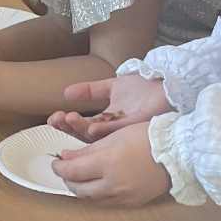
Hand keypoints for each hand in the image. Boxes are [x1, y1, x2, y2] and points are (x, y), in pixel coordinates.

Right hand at [47, 71, 168, 142]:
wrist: (166, 83)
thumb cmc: (144, 87)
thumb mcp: (111, 87)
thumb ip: (90, 91)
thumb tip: (65, 93)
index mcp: (106, 121)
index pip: (81, 126)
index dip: (66, 124)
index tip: (53, 118)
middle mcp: (113, 130)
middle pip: (85, 134)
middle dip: (69, 128)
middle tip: (57, 119)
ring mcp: (123, 130)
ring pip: (97, 136)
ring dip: (81, 128)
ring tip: (69, 118)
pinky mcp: (135, 127)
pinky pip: (117, 132)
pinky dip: (103, 130)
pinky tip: (91, 126)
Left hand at [52, 121, 169, 204]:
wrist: (179, 154)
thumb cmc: (148, 137)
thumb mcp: (115, 137)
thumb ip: (87, 149)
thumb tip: (65, 156)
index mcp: (107, 164)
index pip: (72, 172)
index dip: (59, 168)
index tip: (55, 162)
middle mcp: (112, 184)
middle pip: (78, 189)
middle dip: (67, 180)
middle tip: (65, 170)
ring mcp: (123, 197)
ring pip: (91, 199)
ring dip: (81, 190)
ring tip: (80, 178)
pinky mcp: (132, 203)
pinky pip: (107, 203)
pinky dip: (97, 196)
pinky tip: (97, 186)